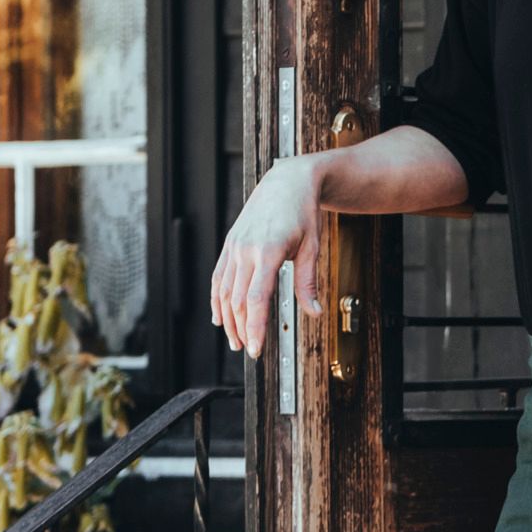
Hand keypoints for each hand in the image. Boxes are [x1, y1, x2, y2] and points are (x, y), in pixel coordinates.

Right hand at [208, 155, 323, 357]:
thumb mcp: (312, 247)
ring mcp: (235, 246)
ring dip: (228, 319)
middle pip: (238, 300)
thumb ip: (308, 282)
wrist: (287, 181)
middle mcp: (246, 249)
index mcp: (268, 251)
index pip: (257, 298)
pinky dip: (217, 299)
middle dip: (241, 328)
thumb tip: (315, 312)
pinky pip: (218, 277)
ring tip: (235, 339)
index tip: (256, 349)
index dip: (254, 327)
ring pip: (224, 291)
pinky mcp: (230, 244)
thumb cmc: (303, 212)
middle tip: (248, 350)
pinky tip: (220, 316)